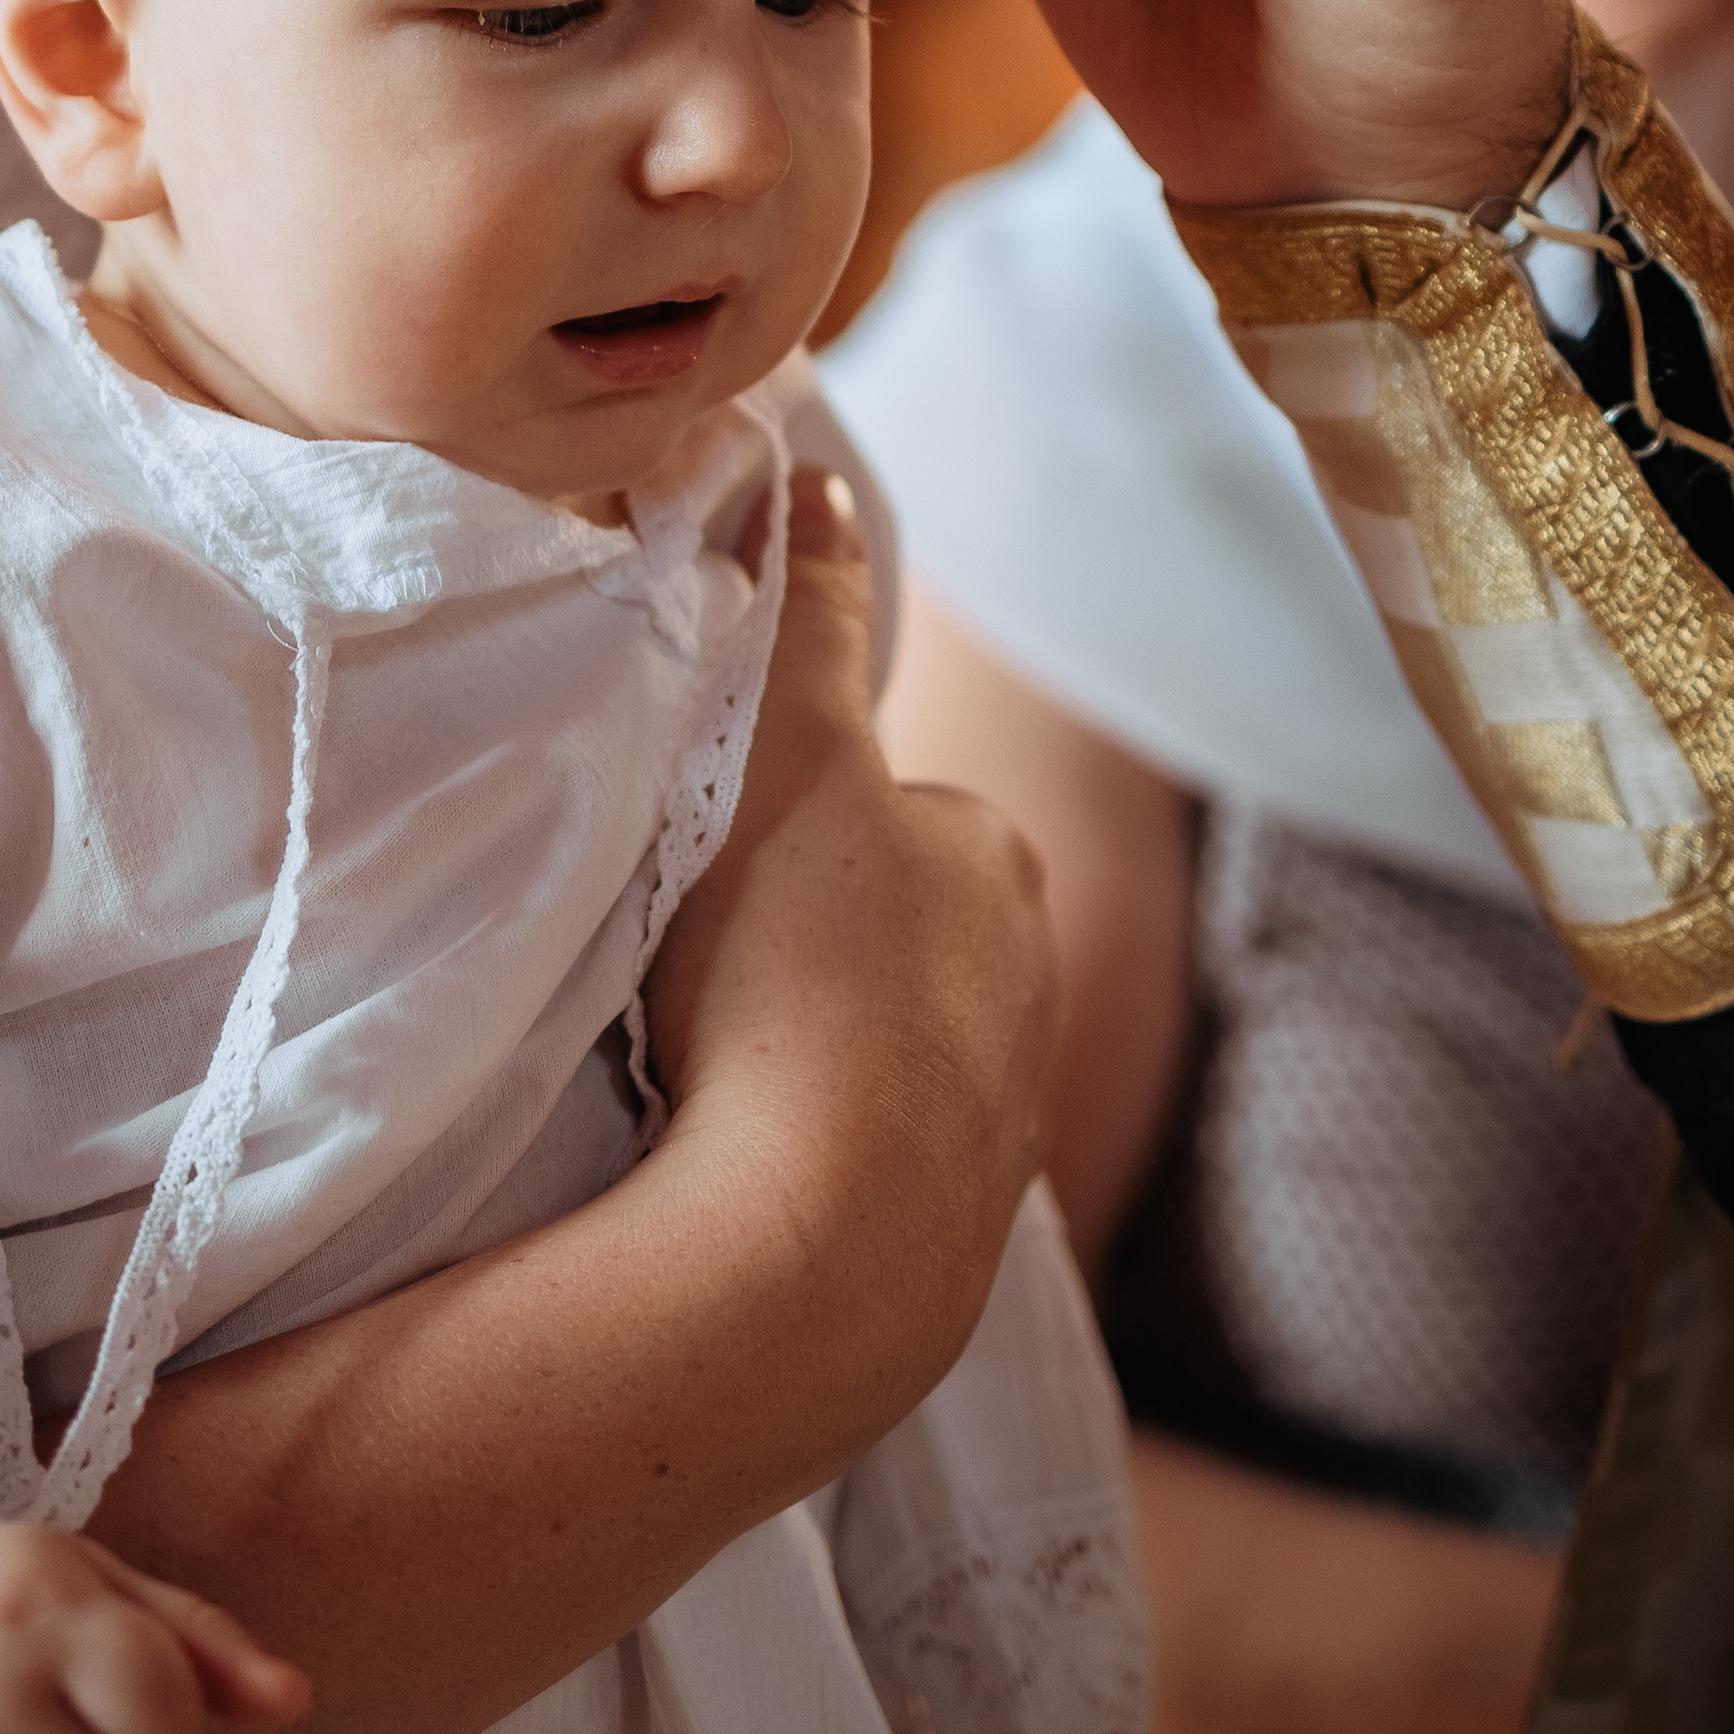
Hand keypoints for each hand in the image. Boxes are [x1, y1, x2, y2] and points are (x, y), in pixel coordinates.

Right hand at [649, 469, 1056, 1224]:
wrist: (808, 1252)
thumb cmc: (792, 974)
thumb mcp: (785, 754)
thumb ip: (807, 614)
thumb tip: (826, 480)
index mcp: (999, 862)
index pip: (895, 813)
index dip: (795, 830)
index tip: (712, 870)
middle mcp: (1035, 988)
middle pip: (898, 936)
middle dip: (815, 948)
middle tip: (698, 977)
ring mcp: (1004, 1129)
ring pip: (895, 1056)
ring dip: (817, 1061)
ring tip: (710, 1083)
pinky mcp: (962, 1253)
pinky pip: (883, 1175)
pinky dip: (827, 1166)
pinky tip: (748, 1174)